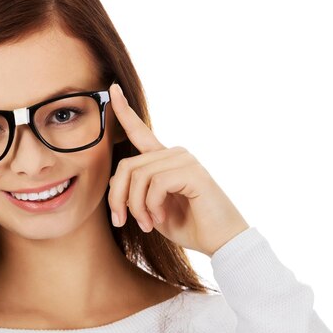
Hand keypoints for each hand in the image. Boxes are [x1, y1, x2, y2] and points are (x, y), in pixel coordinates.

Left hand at [107, 84, 248, 256]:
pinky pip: (156, 183)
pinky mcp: (193, 171)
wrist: (220, 243)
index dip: (124, 112)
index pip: (140, 132)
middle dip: (117, 197)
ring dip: (136, 206)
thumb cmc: (188, 226)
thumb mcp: (151, 208)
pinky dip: (152, 205)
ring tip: (147, 224)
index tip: (112, 89)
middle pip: (126, 166)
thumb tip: (114, 178)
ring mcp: (185, 160)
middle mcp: (174, 154)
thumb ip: (134, 190)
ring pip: (138, 176)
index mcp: (164, 160)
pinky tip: (161, 217)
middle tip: (121, 221)